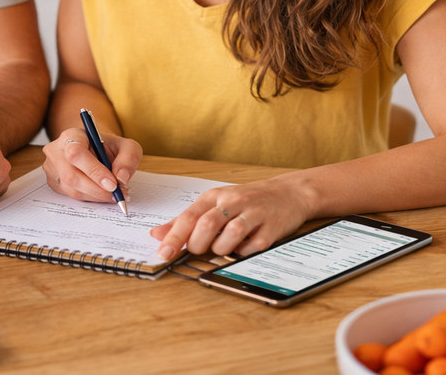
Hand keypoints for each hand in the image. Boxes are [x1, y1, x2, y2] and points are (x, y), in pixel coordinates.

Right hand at [42, 128, 141, 203]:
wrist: (93, 148)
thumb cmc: (108, 147)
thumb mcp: (126, 146)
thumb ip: (128, 159)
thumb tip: (121, 179)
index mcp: (71, 136)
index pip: (76, 153)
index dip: (94, 171)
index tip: (113, 184)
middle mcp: (56, 151)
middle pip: (71, 175)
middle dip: (97, 189)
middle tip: (117, 194)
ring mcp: (52, 168)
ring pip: (72, 189)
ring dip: (96, 196)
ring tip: (115, 194)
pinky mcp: (53, 183)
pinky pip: (71, 196)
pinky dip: (91, 198)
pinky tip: (103, 194)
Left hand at [149, 178, 313, 259]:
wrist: (288, 193)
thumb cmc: (246, 201)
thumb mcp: (214, 204)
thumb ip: (185, 220)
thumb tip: (157, 235)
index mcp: (215, 196)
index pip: (189, 217)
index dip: (174, 237)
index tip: (163, 253)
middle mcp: (233, 201)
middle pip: (207, 224)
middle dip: (199, 244)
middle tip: (200, 249)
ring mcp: (254, 214)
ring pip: (230, 236)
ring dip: (222, 248)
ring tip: (223, 246)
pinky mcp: (271, 229)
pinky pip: (252, 247)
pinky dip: (243, 252)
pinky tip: (243, 246)